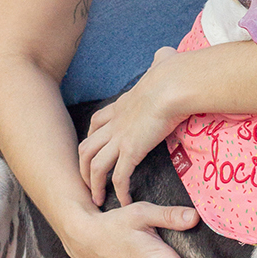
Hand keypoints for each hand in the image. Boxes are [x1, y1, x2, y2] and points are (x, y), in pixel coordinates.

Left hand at [78, 46, 183, 205]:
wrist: (173, 84)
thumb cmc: (173, 73)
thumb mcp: (163, 63)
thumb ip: (161, 61)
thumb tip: (166, 55)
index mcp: (122, 104)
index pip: (97, 122)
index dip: (93, 137)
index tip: (95, 149)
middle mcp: (116, 123)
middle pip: (87, 147)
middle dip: (83, 166)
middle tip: (88, 183)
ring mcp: (121, 137)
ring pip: (95, 165)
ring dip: (94, 184)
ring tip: (98, 200)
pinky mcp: (131, 150)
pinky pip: (119, 177)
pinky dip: (119, 191)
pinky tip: (124, 202)